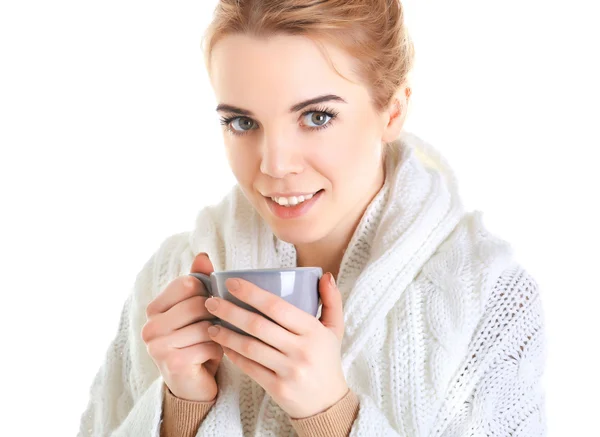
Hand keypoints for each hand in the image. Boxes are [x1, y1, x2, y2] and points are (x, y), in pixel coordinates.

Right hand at [141, 252, 223, 401]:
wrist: (193, 384)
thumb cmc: (196, 341)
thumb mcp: (197, 309)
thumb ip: (199, 281)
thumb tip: (203, 255)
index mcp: (154, 308)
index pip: (187, 283)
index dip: (207, 291)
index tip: (210, 303)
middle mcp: (149, 326)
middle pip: (197, 303)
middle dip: (215, 313)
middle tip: (218, 324)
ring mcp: (157, 346)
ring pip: (205, 325)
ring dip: (218, 333)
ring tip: (217, 339)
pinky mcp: (172, 363)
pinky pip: (209, 345)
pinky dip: (219, 349)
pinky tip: (214, 354)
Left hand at [204, 272, 347, 418]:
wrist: (328, 403)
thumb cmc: (327, 359)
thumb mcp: (335, 329)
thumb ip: (332, 300)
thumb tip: (325, 275)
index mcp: (313, 330)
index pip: (278, 307)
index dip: (252, 293)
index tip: (231, 283)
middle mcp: (301, 350)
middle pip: (258, 325)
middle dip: (230, 311)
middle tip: (210, 301)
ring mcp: (289, 371)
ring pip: (249, 347)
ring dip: (226, 335)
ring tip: (209, 324)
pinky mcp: (278, 388)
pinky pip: (250, 368)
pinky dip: (233, 355)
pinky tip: (222, 345)